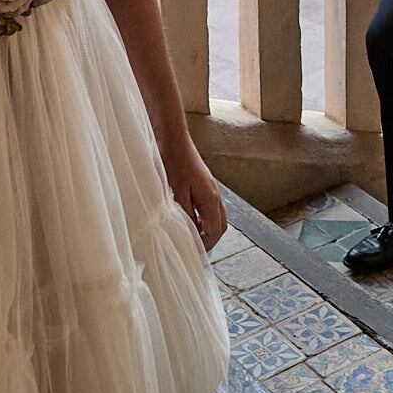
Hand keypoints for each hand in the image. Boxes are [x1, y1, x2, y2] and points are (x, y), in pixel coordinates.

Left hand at [163, 136, 228, 251]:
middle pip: (221, 224)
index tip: (193, 253)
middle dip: (210, 238)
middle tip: (194, 248)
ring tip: (190, 235)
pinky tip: (188, 218)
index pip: (215, 231)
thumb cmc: (172, 163)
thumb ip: (186, 216)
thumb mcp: (176, 194)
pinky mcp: (204, 183)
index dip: (206, 245)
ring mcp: (211, 188)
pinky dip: (203, 217)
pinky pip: (209, 206)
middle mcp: (215, 194)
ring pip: (217, 215)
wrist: (172, 139)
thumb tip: (192, 234)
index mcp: (210, 198)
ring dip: (207, 228)